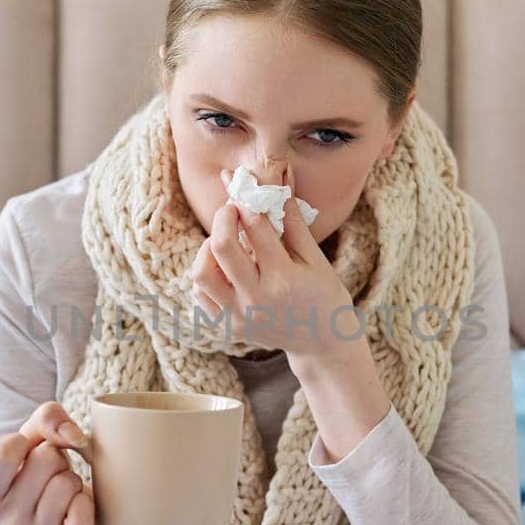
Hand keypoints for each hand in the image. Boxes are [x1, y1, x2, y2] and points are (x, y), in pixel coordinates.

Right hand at [0, 401, 97, 524]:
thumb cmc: (40, 476)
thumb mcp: (32, 442)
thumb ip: (46, 419)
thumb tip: (72, 435)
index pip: (4, 453)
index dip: (25, 442)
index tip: (27, 454)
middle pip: (44, 460)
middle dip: (56, 459)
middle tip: (51, 476)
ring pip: (67, 483)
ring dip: (73, 480)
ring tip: (64, 494)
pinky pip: (84, 510)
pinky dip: (87, 501)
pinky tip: (76, 510)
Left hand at [190, 165, 353, 360]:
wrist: (322, 344)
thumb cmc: (324, 295)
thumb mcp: (314, 258)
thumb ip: (291, 220)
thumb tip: (279, 179)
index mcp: (283, 279)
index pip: (255, 227)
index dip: (248, 199)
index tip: (245, 186)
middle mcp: (256, 299)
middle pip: (221, 246)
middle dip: (223, 217)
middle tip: (232, 209)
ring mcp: (239, 317)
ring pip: (201, 272)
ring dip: (208, 248)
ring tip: (225, 241)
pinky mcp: (228, 327)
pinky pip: (200, 294)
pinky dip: (205, 273)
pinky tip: (223, 266)